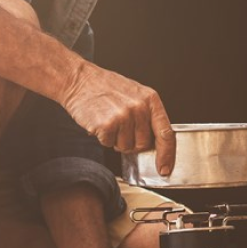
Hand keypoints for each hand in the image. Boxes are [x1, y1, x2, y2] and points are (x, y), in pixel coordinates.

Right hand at [59, 62, 176, 176]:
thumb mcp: (135, 94)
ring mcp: (124, 116)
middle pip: (143, 144)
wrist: (79, 79)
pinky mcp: (107, 124)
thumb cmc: (106, 87)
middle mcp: (139, 108)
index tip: (164, 168)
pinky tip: (100, 122)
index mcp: (150, 99)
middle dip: (132, 142)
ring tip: (110, 121)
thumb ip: (147, 114)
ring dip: (116, 140)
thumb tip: (155, 141)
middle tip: (121, 127)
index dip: (167, 154)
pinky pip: (109, 144)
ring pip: (126, 147)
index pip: (166, 133)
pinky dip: (103, 137)